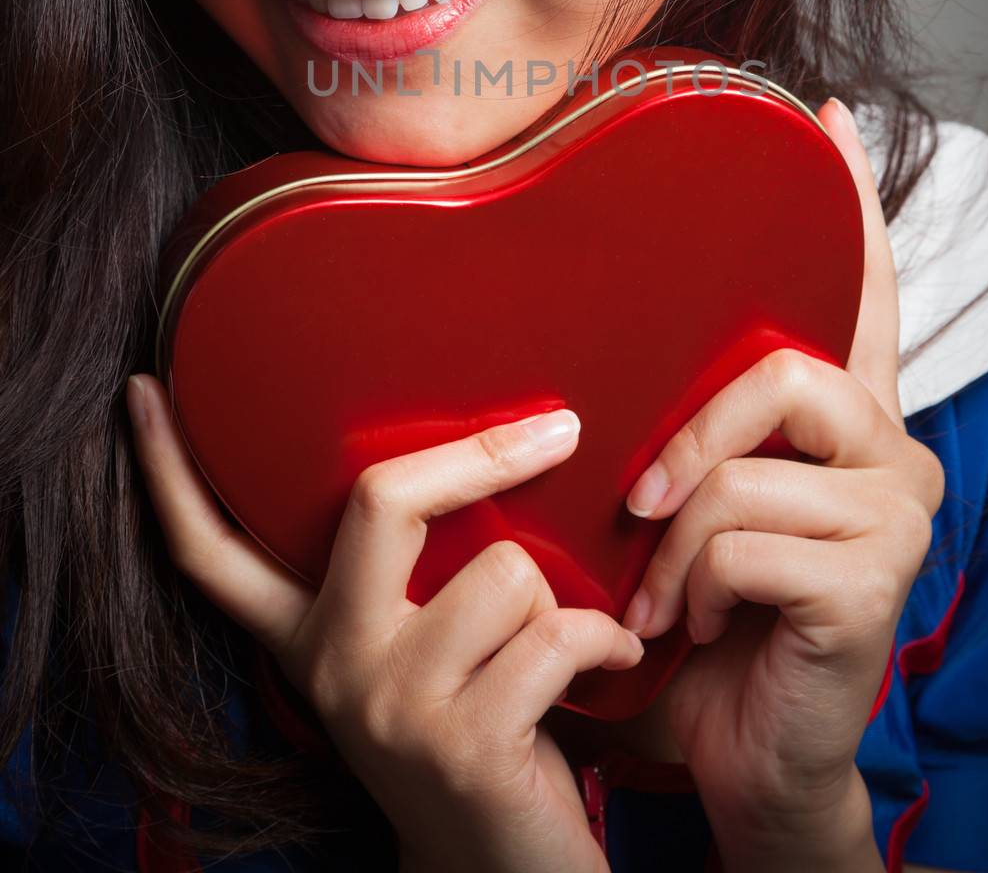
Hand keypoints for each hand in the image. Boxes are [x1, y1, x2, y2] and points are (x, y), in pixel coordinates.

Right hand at [126, 382, 642, 872]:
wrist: (507, 871)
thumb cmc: (485, 731)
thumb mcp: (422, 646)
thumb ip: (417, 570)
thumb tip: (479, 443)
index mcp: (310, 633)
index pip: (215, 550)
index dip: (173, 470)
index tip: (145, 392)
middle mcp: (334, 663)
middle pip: (380, 498)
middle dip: (482, 453)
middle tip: (558, 430)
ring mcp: (392, 703)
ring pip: (505, 565)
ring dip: (562, 596)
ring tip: (563, 641)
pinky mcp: (462, 742)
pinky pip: (557, 632)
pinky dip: (605, 639)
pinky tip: (612, 661)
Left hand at [617, 97, 945, 836]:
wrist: (735, 754)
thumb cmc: (705, 626)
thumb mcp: (684, 513)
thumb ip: (681, 436)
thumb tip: (604, 353)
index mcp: (844, 424)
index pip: (862, 296)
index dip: (850, 208)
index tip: (823, 120)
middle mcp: (891, 450)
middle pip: (781, 371)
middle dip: (688, 444)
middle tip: (640, 512)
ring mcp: (896, 513)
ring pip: (745, 470)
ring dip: (674, 549)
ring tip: (664, 601)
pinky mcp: (876, 578)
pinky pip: (743, 542)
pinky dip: (694, 592)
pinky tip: (703, 631)